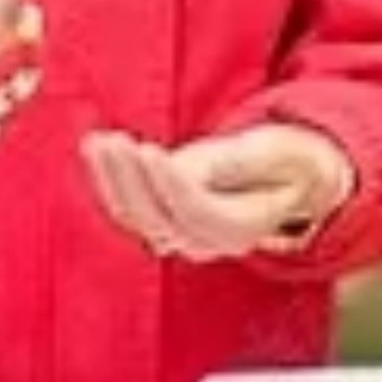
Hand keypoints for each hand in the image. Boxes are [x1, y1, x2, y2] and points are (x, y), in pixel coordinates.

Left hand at [82, 124, 356, 260]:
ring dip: (112, 177)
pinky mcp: (159, 221)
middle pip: (158, 218)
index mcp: (243, 227)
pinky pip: (125, 208)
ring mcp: (179, 236)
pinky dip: (106, 178)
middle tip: (117, 140)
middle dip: (132, 178)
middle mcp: (206, 241)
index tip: (150, 151)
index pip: (198, 212)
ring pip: (135, 216)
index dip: (171, 185)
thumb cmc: (287, 160)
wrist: (286, 179)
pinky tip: (95, 145)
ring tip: (99, 140)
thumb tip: (202, 170)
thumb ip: (247, 160)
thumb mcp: (282, 151)